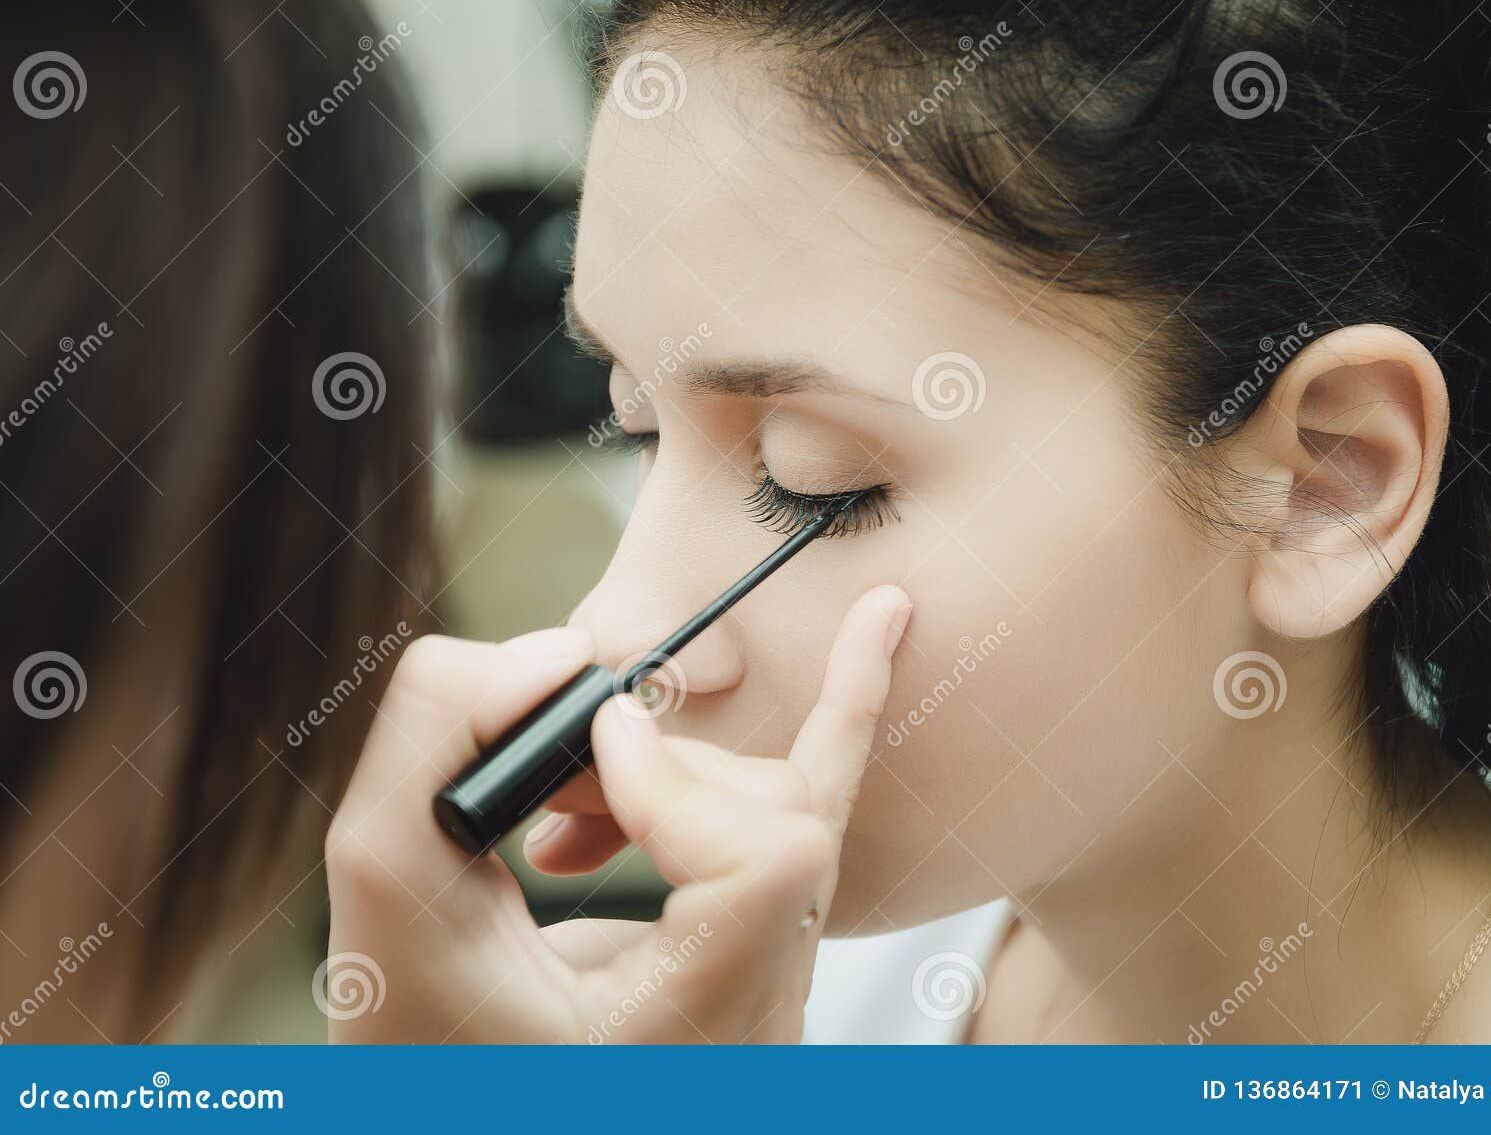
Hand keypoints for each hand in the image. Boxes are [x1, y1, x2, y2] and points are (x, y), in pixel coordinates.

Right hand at [323, 585, 911, 1042]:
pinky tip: (881, 623)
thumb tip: (555, 655)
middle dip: (650, 767)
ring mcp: (773, 981)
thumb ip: (433, 753)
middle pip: (778, 813)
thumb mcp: (389, 907)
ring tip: (557, 825)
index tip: (578, 765)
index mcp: (694, 1036)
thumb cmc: (419, 1042)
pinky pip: (828, 806)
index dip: (673, 777)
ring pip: (787, 804)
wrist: (455, 1095)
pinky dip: (845, 708)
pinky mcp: (761, 942)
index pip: (770, 857)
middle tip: (540, 795)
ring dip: (666, 772)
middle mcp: (760, 1016)